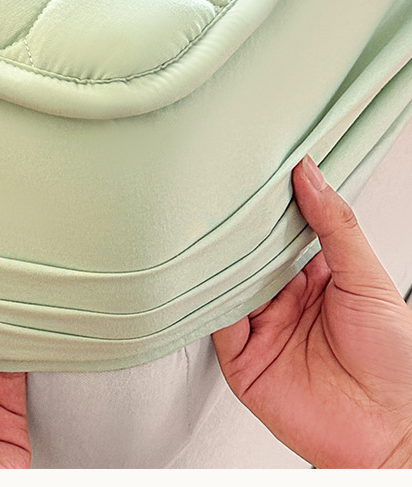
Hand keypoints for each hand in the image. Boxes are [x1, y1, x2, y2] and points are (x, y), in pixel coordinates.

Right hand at [212, 154, 411, 468]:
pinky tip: (210, 278)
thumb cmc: (396, 364)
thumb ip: (336, 226)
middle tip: (221, 192)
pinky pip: (216, 324)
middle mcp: (284, 300)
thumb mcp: (369, 279)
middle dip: (236, 228)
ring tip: (211, 228)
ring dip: (218, 261)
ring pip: (226, 285)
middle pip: (247, 255)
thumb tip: (309, 175)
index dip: (267, 203)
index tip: (253, 168)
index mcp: (314, 277)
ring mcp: (262, 329)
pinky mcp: (242, 362)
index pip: (280, 230)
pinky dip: (208, 301)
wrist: (391, 433)